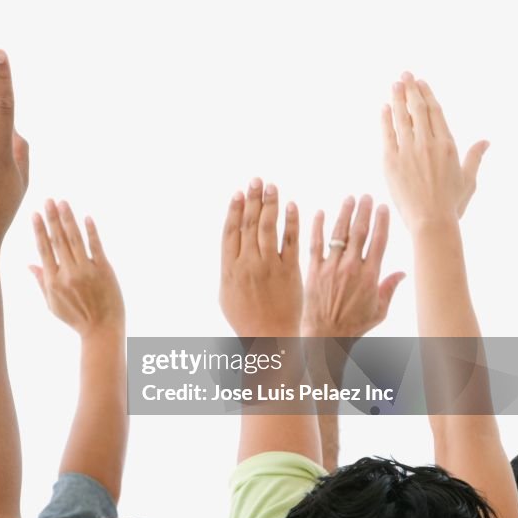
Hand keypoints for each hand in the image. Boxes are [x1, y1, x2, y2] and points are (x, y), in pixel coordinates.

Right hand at [29, 200, 123, 337]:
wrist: (101, 329)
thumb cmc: (76, 318)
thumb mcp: (52, 304)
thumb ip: (41, 282)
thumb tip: (29, 265)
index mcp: (53, 281)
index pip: (44, 249)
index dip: (39, 230)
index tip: (35, 213)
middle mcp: (68, 274)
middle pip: (58, 240)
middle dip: (52, 218)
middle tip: (48, 200)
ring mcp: (86, 271)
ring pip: (75, 240)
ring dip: (68, 219)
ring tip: (63, 203)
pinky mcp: (104, 270)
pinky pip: (96, 247)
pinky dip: (91, 232)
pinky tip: (86, 218)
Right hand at [220, 180, 301, 336]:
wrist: (269, 337)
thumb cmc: (245, 318)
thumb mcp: (226, 293)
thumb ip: (229, 268)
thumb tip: (230, 246)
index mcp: (229, 268)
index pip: (231, 231)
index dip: (234, 210)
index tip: (239, 192)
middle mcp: (248, 264)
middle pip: (249, 224)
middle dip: (253, 200)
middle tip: (256, 180)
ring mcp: (269, 266)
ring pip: (268, 228)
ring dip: (270, 204)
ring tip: (272, 186)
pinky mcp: (290, 271)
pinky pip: (291, 242)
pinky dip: (291, 222)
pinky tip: (292, 206)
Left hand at [302, 195, 404, 336]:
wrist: (325, 336)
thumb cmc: (354, 325)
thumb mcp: (379, 310)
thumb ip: (390, 288)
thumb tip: (403, 272)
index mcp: (370, 276)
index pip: (379, 242)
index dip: (382, 222)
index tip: (383, 206)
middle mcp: (351, 268)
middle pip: (360, 233)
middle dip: (364, 212)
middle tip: (366, 196)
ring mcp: (331, 268)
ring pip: (339, 235)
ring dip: (344, 214)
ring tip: (349, 199)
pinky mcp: (313, 271)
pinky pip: (315, 245)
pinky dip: (317, 227)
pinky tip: (320, 212)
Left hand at [382, 72, 487, 230]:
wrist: (431, 220)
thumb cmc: (451, 204)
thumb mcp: (468, 179)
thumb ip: (474, 157)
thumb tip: (485, 141)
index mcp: (448, 145)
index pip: (435, 112)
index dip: (426, 95)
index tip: (420, 83)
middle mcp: (428, 143)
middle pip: (417, 109)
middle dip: (410, 90)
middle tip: (404, 75)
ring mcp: (408, 151)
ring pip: (401, 118)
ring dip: (397, 99)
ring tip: (394, 85)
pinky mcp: (391, 161)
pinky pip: (387, 135)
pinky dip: (385, 120)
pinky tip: (383, 108)